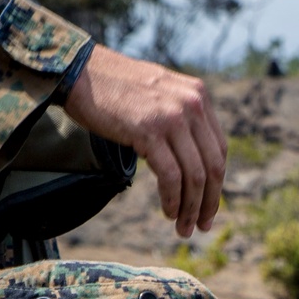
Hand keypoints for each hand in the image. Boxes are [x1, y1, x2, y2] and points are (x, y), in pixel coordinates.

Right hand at [63, 46, 226, 237]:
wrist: (79, 71)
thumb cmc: (115, 88)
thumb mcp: (160, 95)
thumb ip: (181, 119)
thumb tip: (192, 160)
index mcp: (198, 95)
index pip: (219, 150)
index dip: (216, 184)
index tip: (208, 207)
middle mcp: (192, 104)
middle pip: (213, 166)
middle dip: (209, 202)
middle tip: (201, 226)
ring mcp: (172, 117)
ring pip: (195, 175)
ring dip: (190, 208)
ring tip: (182, 227)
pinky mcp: (150, 130)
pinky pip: (171, 176)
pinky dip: (173, 200)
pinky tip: (168, 212)